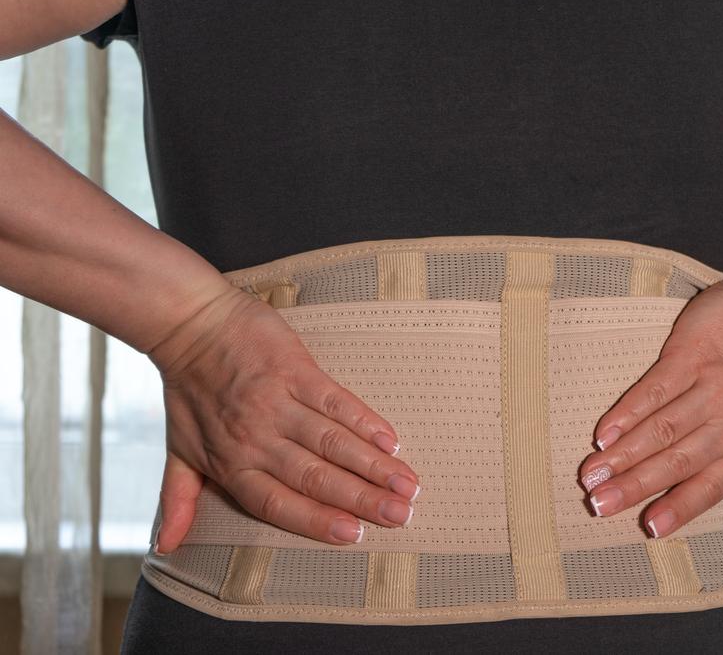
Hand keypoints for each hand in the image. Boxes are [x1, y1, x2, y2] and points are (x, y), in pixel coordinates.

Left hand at [144, 286, 421, 552]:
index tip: (355, 534)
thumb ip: (178, 500)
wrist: (190, 324)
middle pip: (316, 476)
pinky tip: (390, 440)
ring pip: (332, 442)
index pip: (280, 502)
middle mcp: (257, 439)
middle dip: (362, 499)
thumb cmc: (186, 391)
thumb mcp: (178, 451)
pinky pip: (336, 401)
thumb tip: (165, 547)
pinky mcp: (294, 370)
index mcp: (231, 465)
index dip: (318, 520)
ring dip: (374, 465)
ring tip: (407, 484)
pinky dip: (365, 421)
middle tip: (400, 515)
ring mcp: (277, 403)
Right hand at [577, 274, 722, 537]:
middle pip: (675, 462)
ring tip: (591, 475)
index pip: (708, 487)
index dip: (679, 508)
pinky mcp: (689, 357)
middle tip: (598, 505)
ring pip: (660, 429)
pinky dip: (626, 414)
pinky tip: (603, 433)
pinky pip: (653, 391)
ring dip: (622, 455)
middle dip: (634, 487)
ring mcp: (708, 388)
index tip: (648, 528)